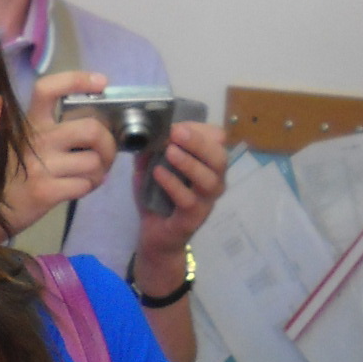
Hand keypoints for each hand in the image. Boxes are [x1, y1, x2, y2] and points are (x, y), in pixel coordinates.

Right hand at [3, 70, 115, 234]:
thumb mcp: (23, 145)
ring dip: (101, 171)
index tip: (101, 83)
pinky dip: (89, 187)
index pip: (49, 89)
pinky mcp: (45, 191)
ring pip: (93, 162)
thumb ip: (50, 132)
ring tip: (91, 175)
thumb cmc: (13, 177)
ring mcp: (40, 166)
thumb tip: (96, 126)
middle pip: (90, 129)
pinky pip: (85, 185)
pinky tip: (79, 187)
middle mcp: (35, 140)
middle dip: (109, 143)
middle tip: (106, 153)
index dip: (78, 80)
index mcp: (29, 124)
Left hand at [133, 120, 226, 280]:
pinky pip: (188, 199)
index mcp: (208, 165)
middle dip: (198, 142)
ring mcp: (206, 201)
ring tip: (169, 151)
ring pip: (209, 179)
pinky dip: (173, 184)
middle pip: (219, 157)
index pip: (217, 140)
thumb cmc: (159, 199)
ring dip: (189, 162)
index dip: (199, 130)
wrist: (156, 237)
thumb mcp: (151, 170)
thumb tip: (143, 132)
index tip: (176, 125)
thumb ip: (150, 152)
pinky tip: (158, 173)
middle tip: (176, 132)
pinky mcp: (193, 218)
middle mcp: (214, 181)